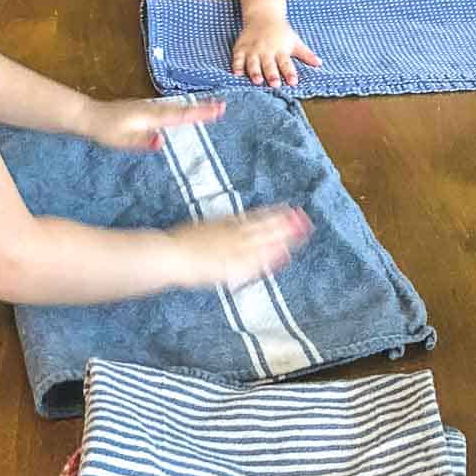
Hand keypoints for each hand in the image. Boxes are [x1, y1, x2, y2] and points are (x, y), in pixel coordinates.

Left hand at [83, 96, 224, 150]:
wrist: (89, 115)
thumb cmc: (105, 130)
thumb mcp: (122, 140)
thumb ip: (142, 141)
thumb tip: (162, 142)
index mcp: (151, 116)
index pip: (180, 115)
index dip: (199, 113)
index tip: (218, 110)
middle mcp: (153, 109)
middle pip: (182, 108)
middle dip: (202, 108)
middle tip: (223, 106)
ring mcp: (149, 107)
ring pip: (176, 106)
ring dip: (193, 107)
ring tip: (211, 107)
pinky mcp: (144, 109)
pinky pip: (169, 108)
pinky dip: (181, 108)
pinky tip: (184, 111)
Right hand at [165, 207, 310, 289]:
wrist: (170, 254)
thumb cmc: (179, 243)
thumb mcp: (201, 229)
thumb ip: (219, 228)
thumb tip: (228, 226)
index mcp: (225, 224)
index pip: (254, 217)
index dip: (273, 213)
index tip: (290, 209)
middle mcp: (233, 235)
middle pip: (264, 227)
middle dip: (285, 224)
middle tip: (305, 218)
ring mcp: (234, 250)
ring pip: (264, 241)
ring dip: (283, 237)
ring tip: (302, 232)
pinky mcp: (232, 265)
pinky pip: (255, 262)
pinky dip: (270, 258)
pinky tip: (284, 256)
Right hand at [230, 16, 321, 88]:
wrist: (263, 15)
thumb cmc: (281, 32)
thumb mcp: (295, 41)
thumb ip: (306, 54)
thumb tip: (320, 64)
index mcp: (281, 50)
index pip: (286, 63)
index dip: (290, 73)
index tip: (293, 82)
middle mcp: (267, 50)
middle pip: (269, 64)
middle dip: (272, 74)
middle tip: (275, 84)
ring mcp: (253, 49)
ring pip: (253, 63)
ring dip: (255, 72)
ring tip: (257, 81)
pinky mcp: (241, 48)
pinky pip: (238, 58)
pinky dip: (237, 66)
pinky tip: (237, 74)